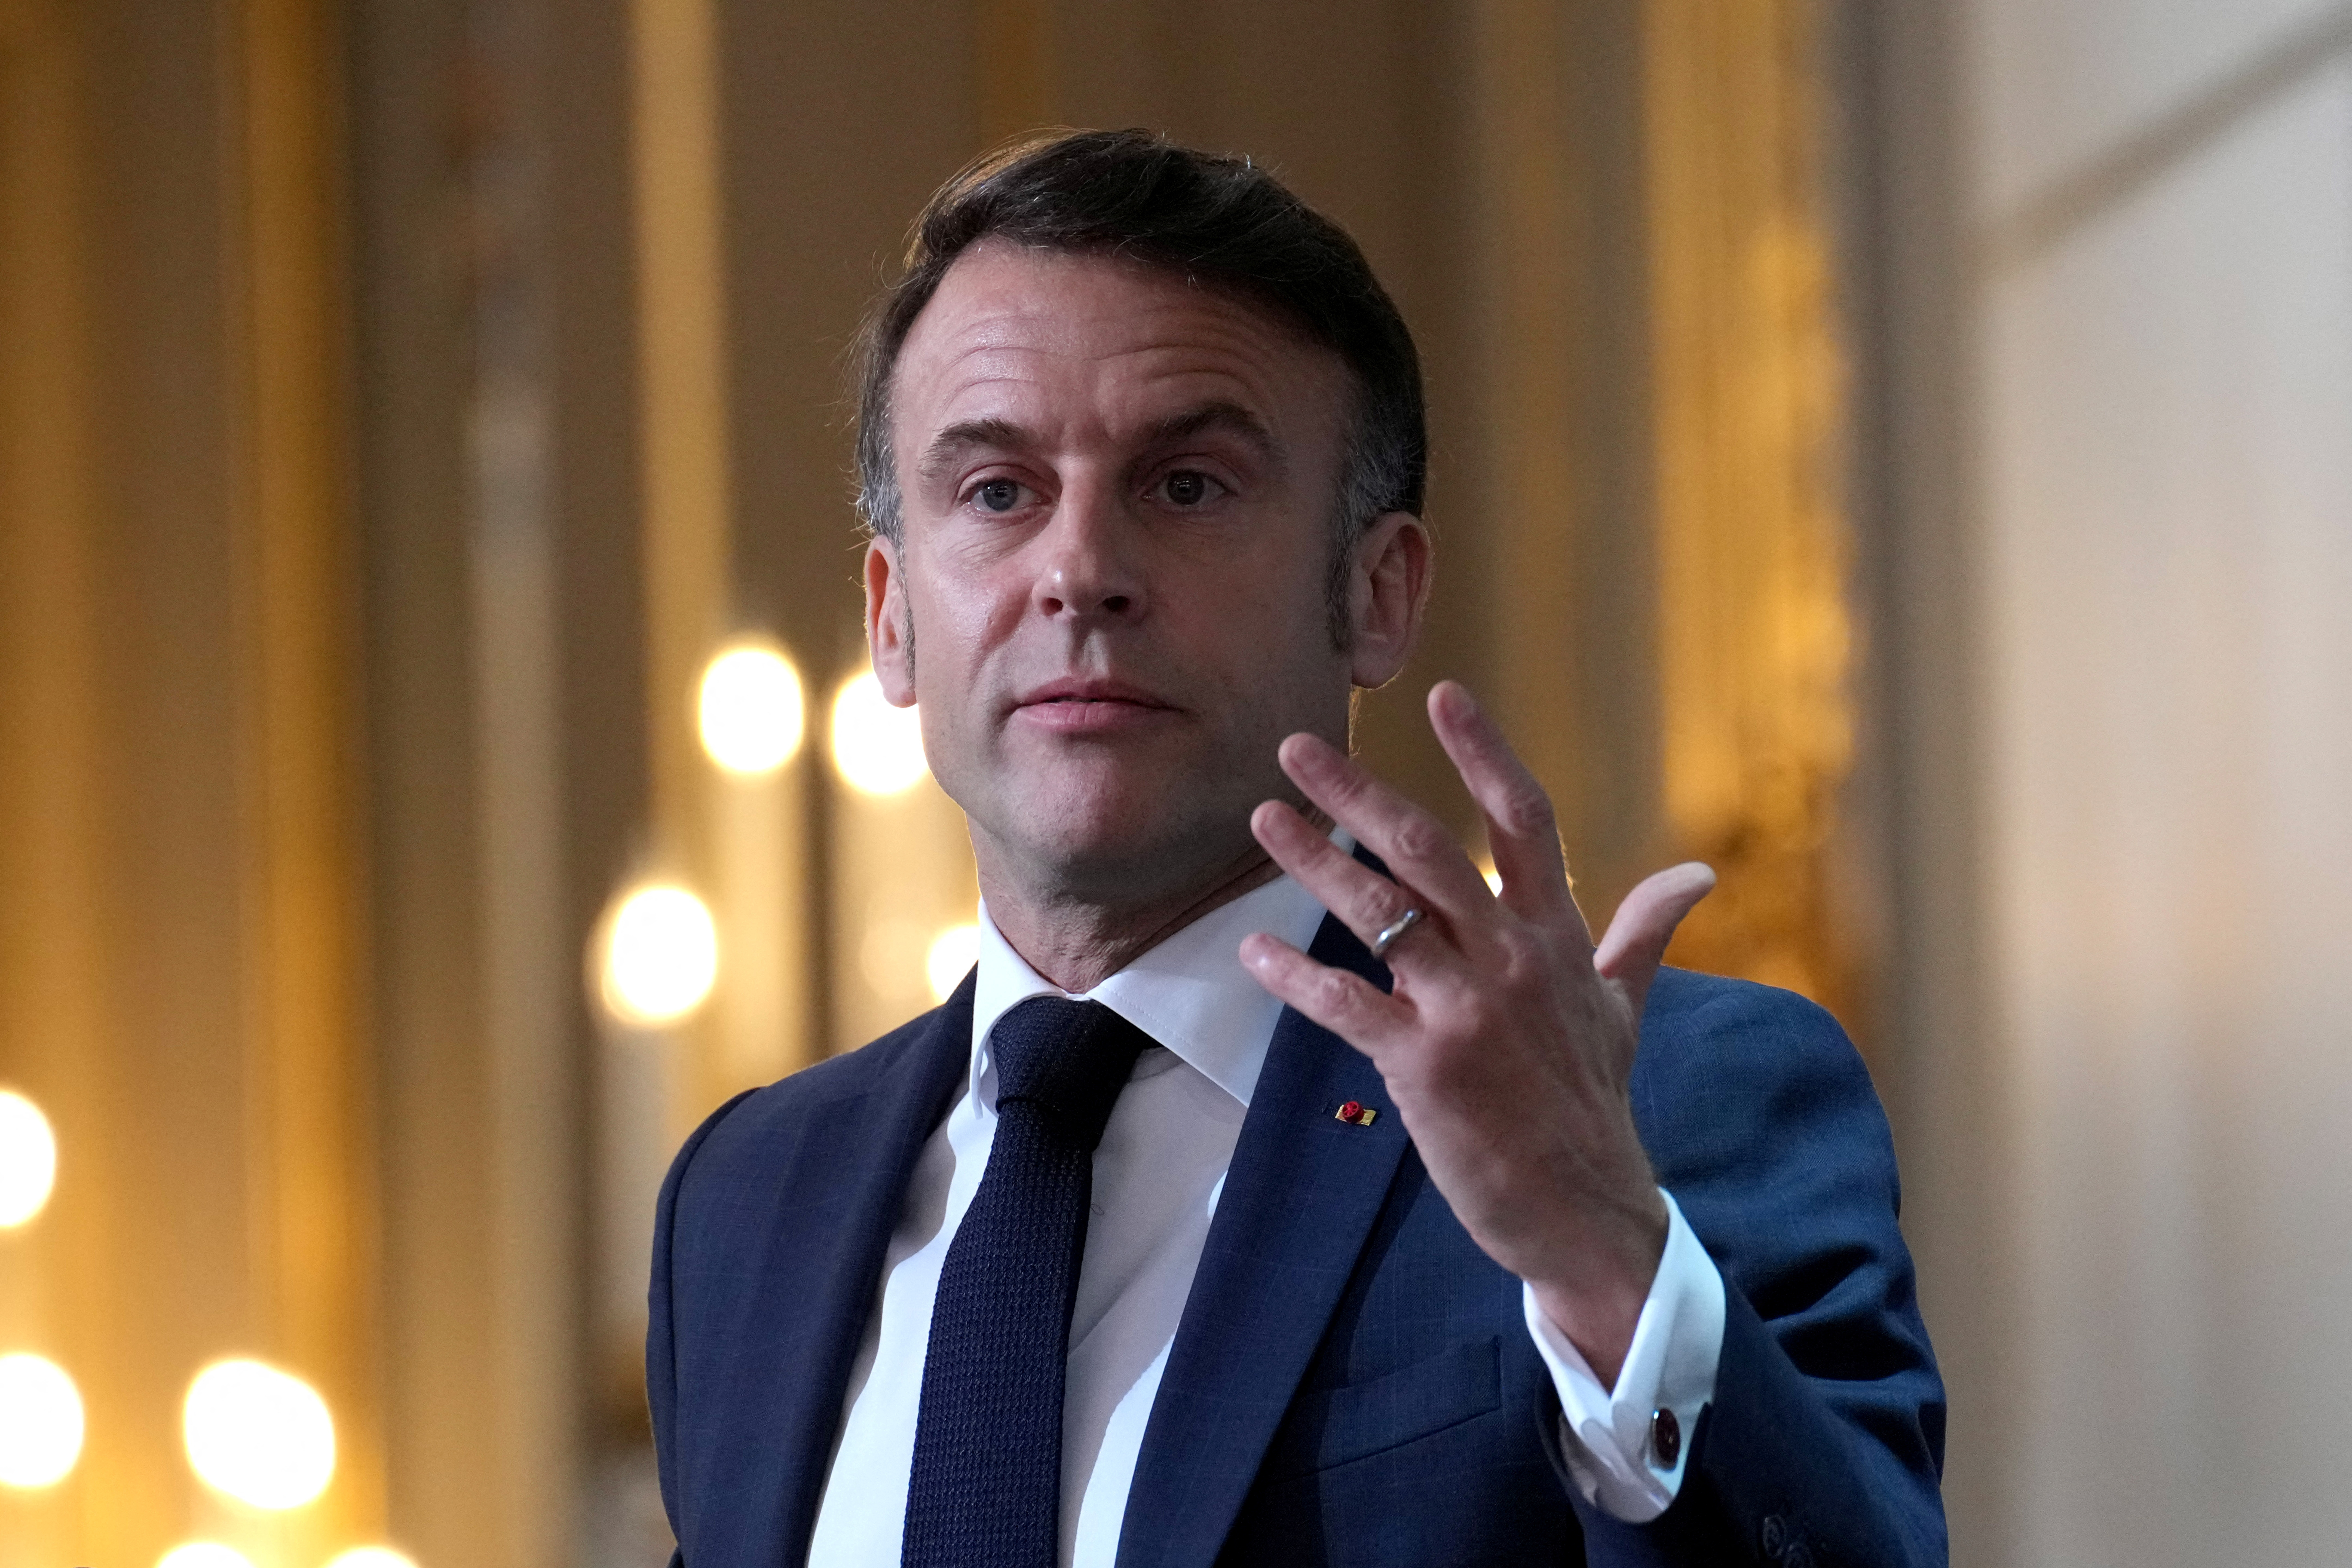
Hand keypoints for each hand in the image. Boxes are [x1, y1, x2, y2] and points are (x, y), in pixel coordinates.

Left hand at [1241, 680, 1715, 1383]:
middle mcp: (1513, 961)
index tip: (1443, 695)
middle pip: (1429, 849)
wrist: (1587, 1210)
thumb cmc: (1594, 1105)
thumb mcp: (1623, 1009)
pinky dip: (1294, 976)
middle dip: (1358, 791)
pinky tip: (1254, 950)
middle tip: (1298, 747)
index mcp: (1557, 939)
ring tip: (1264, 821)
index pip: (1525, 820)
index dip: (1484, 752)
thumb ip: (1644, 933)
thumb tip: (1696, 875)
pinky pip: (1347, 1004)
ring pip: (1379, 913)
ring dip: (1313, 863)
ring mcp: (1468, 1011)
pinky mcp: (1425, 1066)